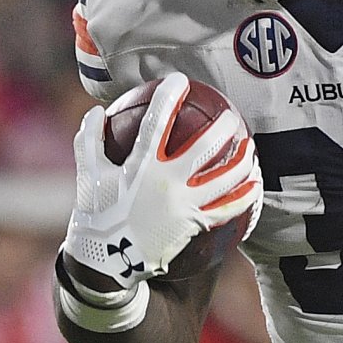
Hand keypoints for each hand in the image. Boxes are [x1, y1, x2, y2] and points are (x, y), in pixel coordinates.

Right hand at [60, 80, 258, 286]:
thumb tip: (95, 111)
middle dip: (221, 127)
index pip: (156, 123)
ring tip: (250, 147)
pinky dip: (244, 197)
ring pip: (224, 178)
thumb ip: (90, 140)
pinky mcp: (194, 224)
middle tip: (231, 116)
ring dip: (241, 159)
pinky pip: (227, 209)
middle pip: (204, 148)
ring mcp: (184, 205)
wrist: (108, 261)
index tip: (180, 81)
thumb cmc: (95, 214)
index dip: (168, 98)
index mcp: (140, 166)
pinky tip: (255, 187)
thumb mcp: (87, 174)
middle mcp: (167, 183)